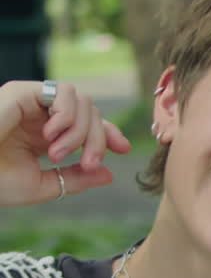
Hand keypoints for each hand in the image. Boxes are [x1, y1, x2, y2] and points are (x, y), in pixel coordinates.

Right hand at [0, 80, 130, 206]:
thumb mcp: (42, 185)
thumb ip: (75, 178)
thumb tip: (109, 173)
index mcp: (44, 134)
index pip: (86, 123)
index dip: (108, 132)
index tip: (123, 148)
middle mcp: (39, 115)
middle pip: (90, 112)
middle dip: (98, 138)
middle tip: (89, 162)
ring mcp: (30, 102)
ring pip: (81, 100)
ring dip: (81, 129)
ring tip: (59, 153)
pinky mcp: (20, 92)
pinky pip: (62, 92)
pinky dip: (67, 116)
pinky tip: (52, 137)